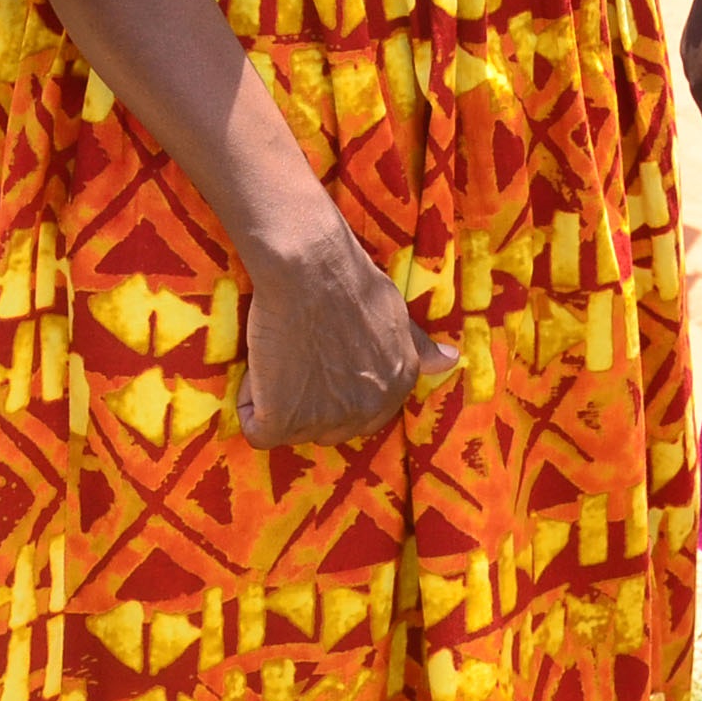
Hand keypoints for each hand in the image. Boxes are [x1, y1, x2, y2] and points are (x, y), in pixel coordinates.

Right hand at [238, 229, 456, 448]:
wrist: (311, 270)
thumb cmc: (351, 282)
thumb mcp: (397, 313)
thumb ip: (418, 346)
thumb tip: (450, 360)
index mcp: (398, 386)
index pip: (364, 416)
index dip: (335, 391)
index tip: (322, 361)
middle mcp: (368, 411)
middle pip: (327, 429)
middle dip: (308, 402)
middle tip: (298, 357)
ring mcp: (326, 420)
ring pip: (291, 430)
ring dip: (278, 399)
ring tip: (283, 352)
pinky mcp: (283, 421)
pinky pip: (258, 430)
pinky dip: (251, 404)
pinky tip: (263, 366)